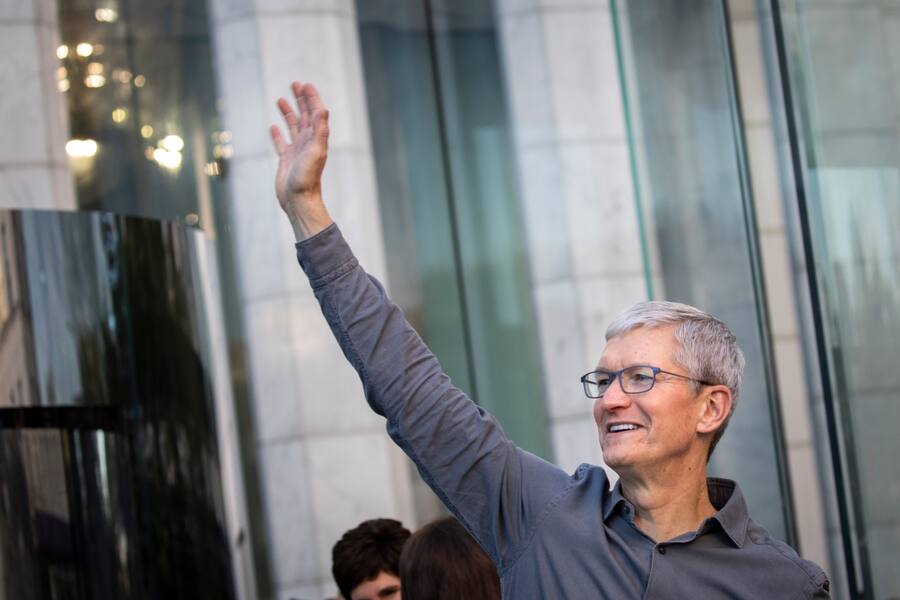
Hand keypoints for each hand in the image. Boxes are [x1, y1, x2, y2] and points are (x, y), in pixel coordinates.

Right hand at [269, 82, 332, 239]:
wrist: (299, 201)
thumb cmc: (308, 178)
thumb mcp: (316, 151)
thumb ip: (320, 130)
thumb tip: (323, 109)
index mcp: (315, 138)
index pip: (314, 112)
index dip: (311, 98)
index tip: (305, 85)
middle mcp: (307, 142)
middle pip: (304, 116)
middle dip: (301, 100)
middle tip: (295, 84)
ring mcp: (296, 150)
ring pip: (292, 126)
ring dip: (288, 112)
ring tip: (280, 100)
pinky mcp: (286, 160)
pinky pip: (281, 143)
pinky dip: (277, 134)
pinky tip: (273, 127)